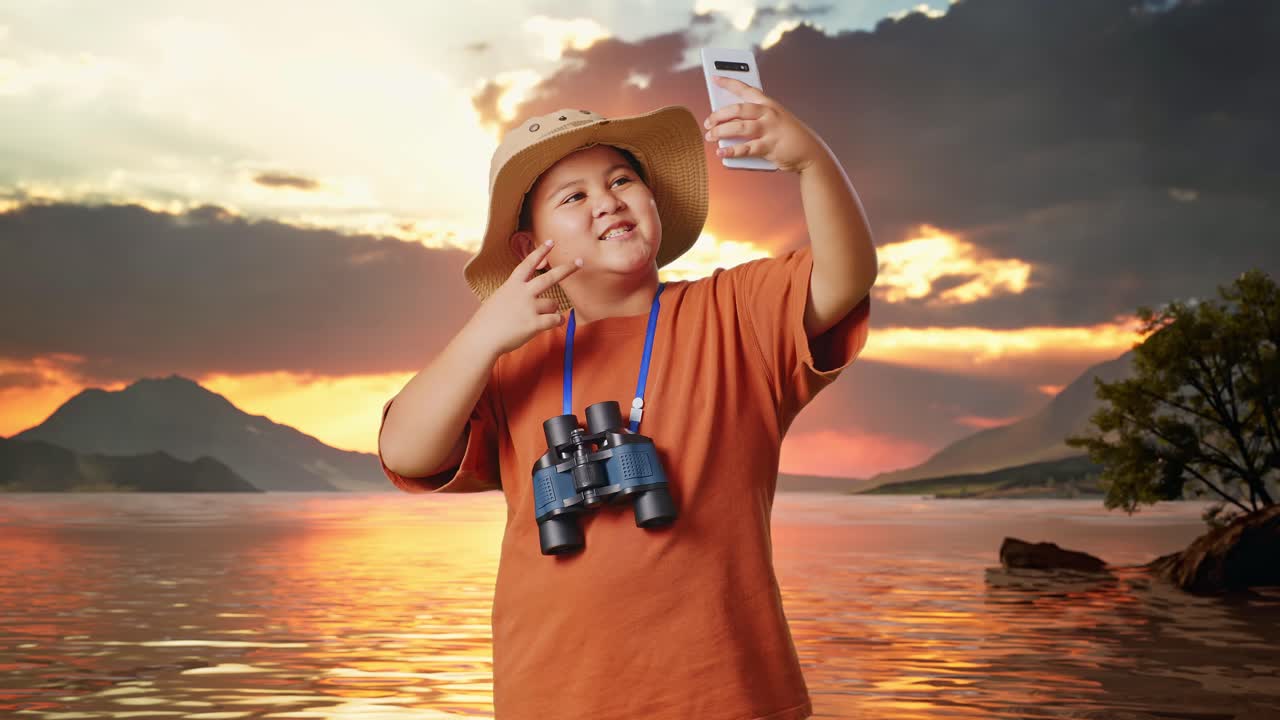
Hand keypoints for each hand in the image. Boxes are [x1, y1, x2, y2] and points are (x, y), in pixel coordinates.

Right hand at [466, 240, 581, 356]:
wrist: (482, 338)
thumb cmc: (488, 321)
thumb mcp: (500, 298)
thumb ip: (516, 295)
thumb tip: (532, 299)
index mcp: (512, 285)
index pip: (528, 263)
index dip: (540, 252)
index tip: (551, 242)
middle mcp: (523, 293)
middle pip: (550, 278)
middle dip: (567, 269)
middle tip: (580, 262)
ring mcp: (529, 308)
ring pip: (553, 304)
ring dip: (552, 310)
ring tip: (543, 316)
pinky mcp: (534, 324)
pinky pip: (555, 320)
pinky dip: (558, 321)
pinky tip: (555, 323)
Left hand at [703, 76, 828, 173]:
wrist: (810, 152)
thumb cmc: (788, 136)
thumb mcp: (774, 120)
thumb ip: (754, 119)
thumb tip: (728, 125)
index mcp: (769, 104)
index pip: (746, 89)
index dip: (729, 82)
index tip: (714, 78)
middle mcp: (769, 114)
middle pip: (738, 109)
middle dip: (719, 115)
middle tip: (708, 121)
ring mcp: (770, 130)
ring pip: (739, 127)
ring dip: (720, 132)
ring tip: (710, 136)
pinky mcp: (770, 147)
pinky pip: (746, 148)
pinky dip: (731, 150)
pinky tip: (721, 151)